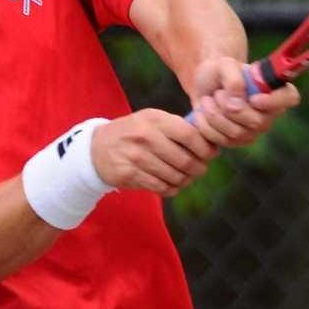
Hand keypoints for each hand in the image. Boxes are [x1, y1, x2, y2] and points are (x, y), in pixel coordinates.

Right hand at [90, 109, 217, 196]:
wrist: (97, 148)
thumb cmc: (134, 133)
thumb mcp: (152, 120)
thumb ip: (178, 127)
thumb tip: (210, 143)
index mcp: (155, 119)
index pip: (190, 135)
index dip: (205, 148)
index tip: (210, 154)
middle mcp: (146, 136)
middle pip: (185, 160)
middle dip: (199, 168)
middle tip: (200, 169)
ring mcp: (136, 156)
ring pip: (175, 177)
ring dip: (185, 180)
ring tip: (186, 177)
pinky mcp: (129, 174)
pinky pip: (161, 187)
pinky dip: (171, 189)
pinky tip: (171, 184)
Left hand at [189, 56, 299, 147]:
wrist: (203, 85)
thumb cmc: (219, 72)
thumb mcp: (224, 65)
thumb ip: (234, 79)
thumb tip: (236, 104)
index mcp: (274, 90)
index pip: (290, 97)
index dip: (275, 101)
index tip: (253, 99)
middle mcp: (269, 114)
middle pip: (257, 121)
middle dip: (230, 107)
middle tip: (218, 93)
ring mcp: (253, 131)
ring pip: (236, 132)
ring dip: (214, 114)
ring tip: (207, 100)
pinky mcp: (236, 142)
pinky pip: (221, 140)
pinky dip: (205, 124)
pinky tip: (203, 113)